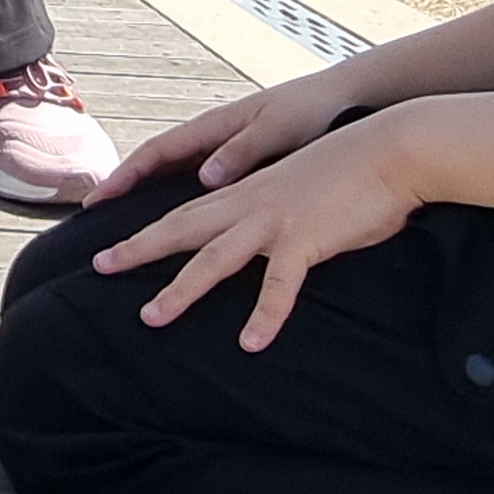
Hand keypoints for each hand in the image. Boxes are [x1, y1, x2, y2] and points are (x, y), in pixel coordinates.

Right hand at [90, 65, 370, 202]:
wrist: (346, 99)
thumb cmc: (313, 110)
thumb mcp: (278, 129)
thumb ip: (242, 151)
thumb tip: (204, 177)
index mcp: (216, 126)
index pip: (157, 151)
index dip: (125, 175)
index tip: (99, 198)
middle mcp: (214, 137)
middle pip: (157, 164)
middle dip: (125, 187)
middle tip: (95, 216)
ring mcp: (226, 149)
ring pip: (176, 175)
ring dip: (149, 196)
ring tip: (127, 225)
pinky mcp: (244, 163)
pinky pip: (201, 184)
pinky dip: (181, 201)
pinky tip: (181, 226)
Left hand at [93, 109, 428, 352]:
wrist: (394, 149)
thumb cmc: (356, 171)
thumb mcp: (304, 188)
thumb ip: (281, 212)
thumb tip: (275, 238)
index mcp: (250, 192)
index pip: (187, 209)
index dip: (148, 226)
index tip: (113, 239)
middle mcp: (252, 204)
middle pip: (182, 228)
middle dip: (138, 249)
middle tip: (100, 267)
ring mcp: (276, 221)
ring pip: (214, 259)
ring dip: (181, 290)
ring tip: (150, 319)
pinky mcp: (306, 239)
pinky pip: (280, 286)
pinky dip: (265, 315)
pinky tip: (252, 343)